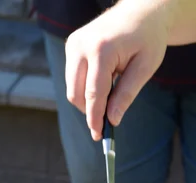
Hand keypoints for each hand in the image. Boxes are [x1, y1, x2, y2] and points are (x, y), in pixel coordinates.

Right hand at [64, 2, 168, 139]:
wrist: (140, 10)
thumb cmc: (147, 37)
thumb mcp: (145, 67)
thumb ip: (126, 94)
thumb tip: (111, 119)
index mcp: (101, 49)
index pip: (94, 92)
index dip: (94, 117)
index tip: (97, 134)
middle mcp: (81, 46)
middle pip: (76, 92)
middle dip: (89, 110)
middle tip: (103, 122)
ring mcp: (73, 45)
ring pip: (72, 87)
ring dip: (87, 98)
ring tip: (109, 92)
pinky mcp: (71, 45)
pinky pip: (73, 76)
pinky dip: (85, 86)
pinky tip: (102, 80)